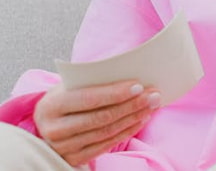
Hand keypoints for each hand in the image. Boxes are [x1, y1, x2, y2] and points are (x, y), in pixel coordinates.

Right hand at [34, 80, 159, 166]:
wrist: (48, 122)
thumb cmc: (66, 96)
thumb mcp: (72, 84)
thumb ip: (94, 79)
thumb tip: (131, 70)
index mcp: (51, 105)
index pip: (89, 99)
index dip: (115, 93)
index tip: (139, 86)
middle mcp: (54, 129)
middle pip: (101, 118)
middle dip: (131, 105)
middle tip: (154, 95)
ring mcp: (63, 147)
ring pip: (106, 132)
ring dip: (133, 118)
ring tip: (152, 105)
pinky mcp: (73, 158)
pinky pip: (106, 145)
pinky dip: (127, 131)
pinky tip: (141, 120)